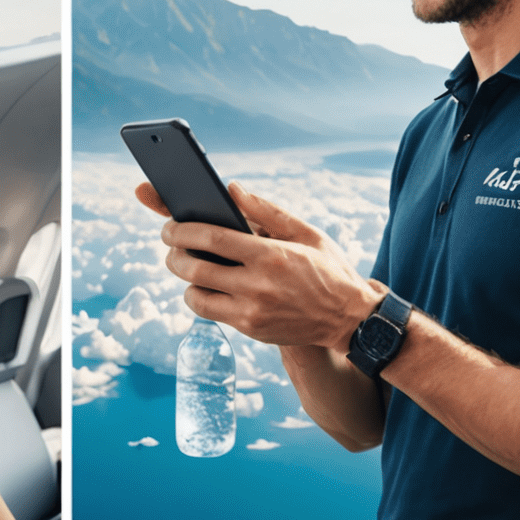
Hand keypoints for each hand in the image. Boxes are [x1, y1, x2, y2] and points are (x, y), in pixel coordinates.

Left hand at [139, 181, 380, 353]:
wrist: (352, 320)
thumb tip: (230, 189)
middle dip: (173, 253)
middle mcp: (258, 286)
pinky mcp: (253, 331)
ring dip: (183, 278)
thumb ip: (266, 210)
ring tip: (186, 263)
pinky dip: (200, 297)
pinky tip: (206, 283)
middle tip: (170, 243)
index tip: (168, 224)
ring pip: (196, 296)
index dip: (182, 229)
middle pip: (195, 267)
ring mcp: (253, 313)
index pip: (211, 238)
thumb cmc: (328, 269)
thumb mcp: (306, 232)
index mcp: (270, 255)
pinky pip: (211, 313)